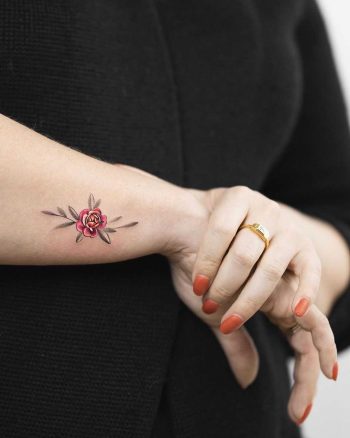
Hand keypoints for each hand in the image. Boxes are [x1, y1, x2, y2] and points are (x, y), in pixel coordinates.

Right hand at [184, 185, 337, 424]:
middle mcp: (283, 230)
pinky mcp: (241, 196)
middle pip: (273, 273)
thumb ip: (238, 341)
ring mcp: (264, 210)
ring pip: (248, 255)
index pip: (312, 276)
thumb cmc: (201, 268)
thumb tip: (248, 381)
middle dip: (246, 302)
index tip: (307, 334)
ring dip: (223, 281)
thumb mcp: (224, 310)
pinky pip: (226, 233)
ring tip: (205, 292)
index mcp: (291, 258)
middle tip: (223, 319)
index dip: (311, 303)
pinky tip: (199, 277)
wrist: (177, 227)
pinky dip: (210, 259)